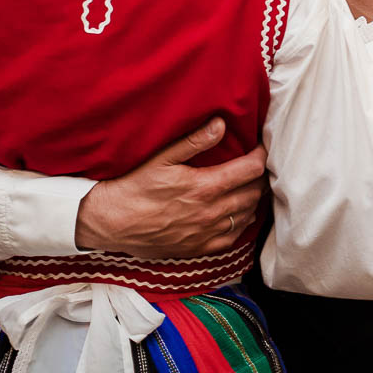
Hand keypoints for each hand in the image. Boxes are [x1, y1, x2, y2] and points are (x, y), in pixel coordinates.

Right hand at [75, 118, 267, 257]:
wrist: (111, 222)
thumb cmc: (134, 186)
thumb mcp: (162, 157)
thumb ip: (195, 141)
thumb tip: (221, 124)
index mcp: (205, 186)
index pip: (251, 169)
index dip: (261, 155)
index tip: (259, 146)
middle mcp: (212, 212)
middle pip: (254, 192)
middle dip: (260, 176)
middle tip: (255, 164)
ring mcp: (207, 233)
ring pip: (247, 215)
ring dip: (253, 199)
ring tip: (249, 185)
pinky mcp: (199, 248)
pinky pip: (233, 238)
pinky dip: (241, 223)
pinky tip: (237, 213)